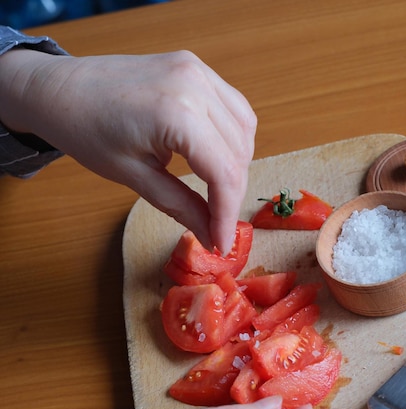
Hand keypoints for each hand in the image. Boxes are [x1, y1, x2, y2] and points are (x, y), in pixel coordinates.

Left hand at [0, 49, 256, 253]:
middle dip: (232, 194)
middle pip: (239, 152)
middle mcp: (196, 85)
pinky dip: (232, 137)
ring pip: (244, 129)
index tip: (222, 244)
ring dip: (237, 166)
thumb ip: (181, 206)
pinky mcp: (195, 67)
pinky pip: (233, 107)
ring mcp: (198, 70)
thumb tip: (212, 236)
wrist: (61, 90)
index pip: (224, 173)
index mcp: (178, 113)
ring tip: (217, 195)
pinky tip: (217, 158)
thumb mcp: (134, 177)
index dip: (227, 214)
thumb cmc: (87, 132)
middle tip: (217, 226)